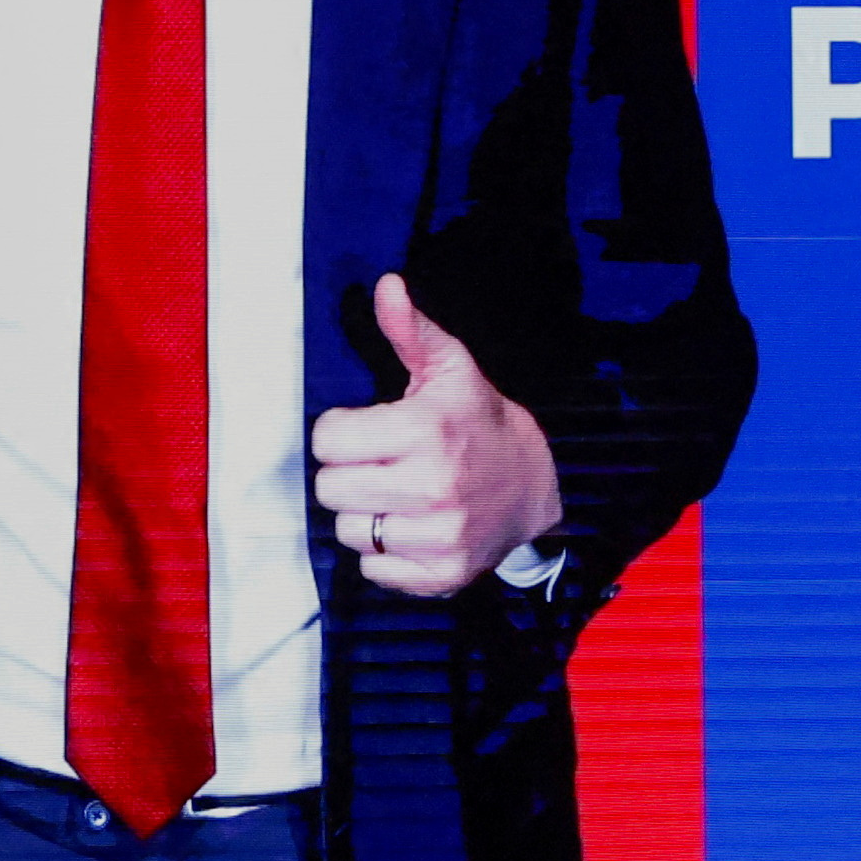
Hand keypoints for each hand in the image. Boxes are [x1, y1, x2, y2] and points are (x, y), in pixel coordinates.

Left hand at [303, 275, 561, 596]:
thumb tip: (387, 286)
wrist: (534, 486)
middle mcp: (433, 486)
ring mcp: (439, 535)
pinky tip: (410, 529)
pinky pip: (373, 569)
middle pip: (330, 489)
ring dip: (365, 515)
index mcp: (426, 430)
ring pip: (349, 531)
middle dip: (349, 474)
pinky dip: (384, 555)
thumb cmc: (477, 422)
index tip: (370, 431)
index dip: (342, 433)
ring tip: (396, 498)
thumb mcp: (450, 370)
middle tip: (381, 466)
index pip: (327, 440)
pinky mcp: (442, 574)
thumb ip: (411, 330)